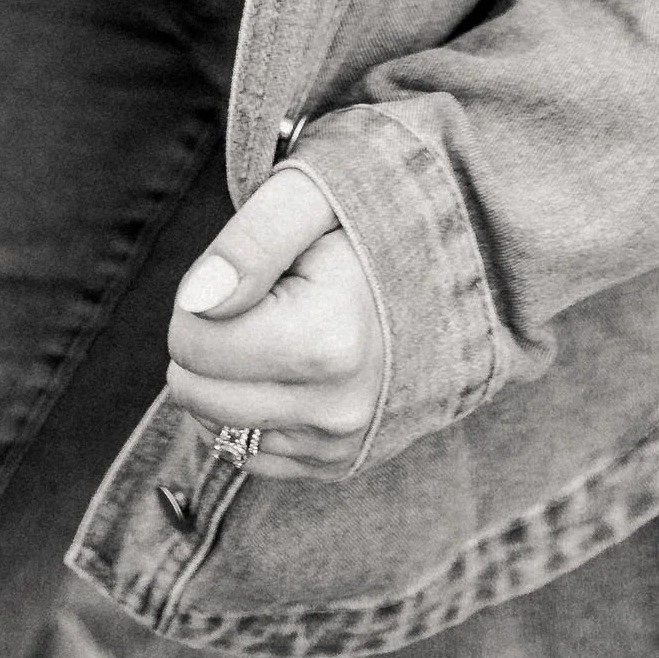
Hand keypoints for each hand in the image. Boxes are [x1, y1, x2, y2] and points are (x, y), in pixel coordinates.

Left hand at [166, 165, 383, 476]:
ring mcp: (341, 442)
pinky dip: (249, 411)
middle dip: (205, 339)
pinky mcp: (340, 462)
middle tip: (258, 297)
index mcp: (327, 340)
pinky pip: (249, 454)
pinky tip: (286, 366)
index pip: (191, 340)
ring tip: (276, 326)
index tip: (248, 269)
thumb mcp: (314, 195)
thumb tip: (195, 301)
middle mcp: (337, 408)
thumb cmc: (379, 216)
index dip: (200, 295)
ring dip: (225, 377)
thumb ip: (250, 241)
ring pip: (216, 427)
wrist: (467, 262)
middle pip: (196, 392)